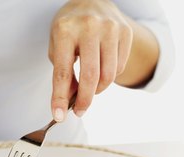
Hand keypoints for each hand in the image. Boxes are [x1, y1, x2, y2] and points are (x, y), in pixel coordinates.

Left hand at [49, 0, 132, 120]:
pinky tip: (101, 70)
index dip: (60, 98)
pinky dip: (109, 77)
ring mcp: (111, 27)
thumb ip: (63, 75)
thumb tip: (71, 102)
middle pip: (91, 77)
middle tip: (79, 111)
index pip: (63, 73)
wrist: (91, 2)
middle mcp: (89, 26)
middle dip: (84, 101)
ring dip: (98, 90)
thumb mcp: (57, 48)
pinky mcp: (126, 32)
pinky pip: (119, 68)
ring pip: (108, 75)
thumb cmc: (69, 30)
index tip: (59, 117)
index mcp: (65, 30)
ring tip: (89, 88)